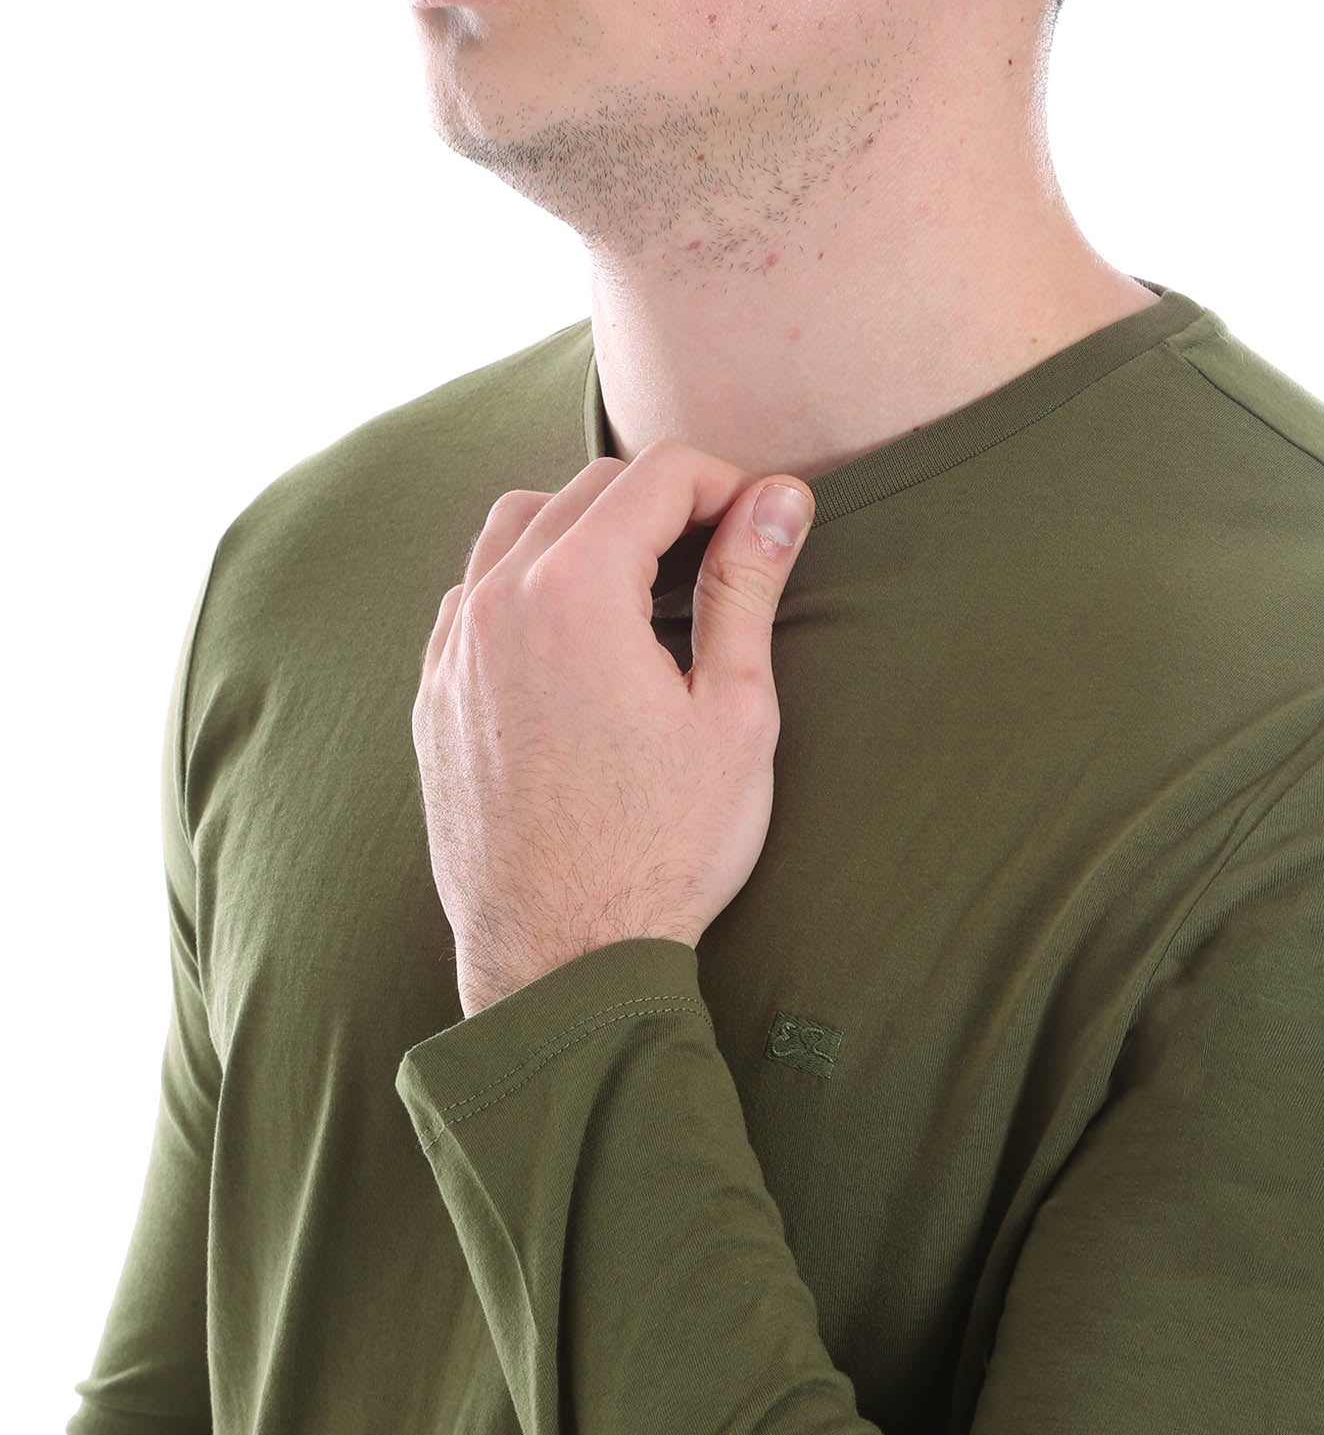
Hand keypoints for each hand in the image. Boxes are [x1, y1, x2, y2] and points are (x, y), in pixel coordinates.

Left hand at [412, 439, 815, 1014]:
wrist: (560, 959)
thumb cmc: (661, 849)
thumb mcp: (733, 714)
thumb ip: (746, 588)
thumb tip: (780, 500)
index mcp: (575, 592)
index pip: (656, 475)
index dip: (726, 484)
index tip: (762, 525)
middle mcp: (496, 602)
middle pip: (584, 489)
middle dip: (661, 501)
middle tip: (720, 555)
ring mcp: (452, 650)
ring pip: (514, 528)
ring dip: (584, 530)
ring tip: (645, 587)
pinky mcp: (433, 697)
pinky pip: (473, 596)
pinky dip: (526, 583)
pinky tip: (575, 637)